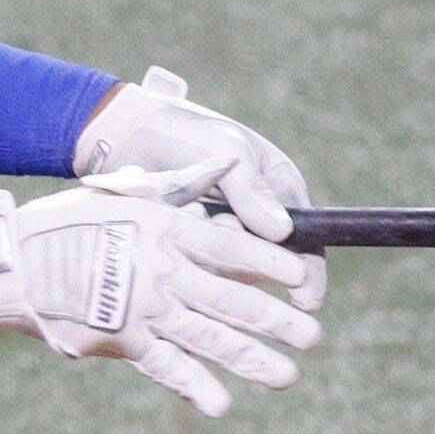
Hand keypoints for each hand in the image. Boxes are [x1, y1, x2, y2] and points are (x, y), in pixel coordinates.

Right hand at [0, 162, 321, 417]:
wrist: (15, 264)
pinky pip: (166, 367)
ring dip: (251, 358)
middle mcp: (160, 268)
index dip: (269, 264)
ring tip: (288, 375)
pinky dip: (194, 386)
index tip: (301, 279)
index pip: (229, 246)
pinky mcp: (121, 340)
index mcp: (164, 227)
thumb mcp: (127, 192)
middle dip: (275, 319)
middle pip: (229, 296)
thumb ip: (185, 184)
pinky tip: (221, 404)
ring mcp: (142, 308)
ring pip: (208, 336)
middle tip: (313, 335)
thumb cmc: (72, 220)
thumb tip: (228, 160)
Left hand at [71, 66, 324, 309]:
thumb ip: (251, 189)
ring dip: (213, 251)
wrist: (125, 135)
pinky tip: (171, 225)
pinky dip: (187, 252)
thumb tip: (282, 233)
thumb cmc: (185, 132)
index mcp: (277, 189)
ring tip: (190, 210)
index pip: (305, 239)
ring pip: (230, 270)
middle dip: (248, 257)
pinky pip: (198, 268)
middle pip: (267, 264)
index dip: (309, 273)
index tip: (306, 301)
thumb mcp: (226, 150)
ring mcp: (221, 237)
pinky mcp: (190, 249)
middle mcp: (253, 218)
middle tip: (219, 224)